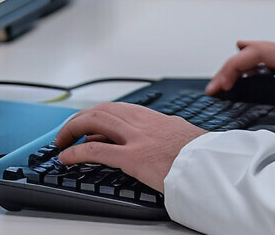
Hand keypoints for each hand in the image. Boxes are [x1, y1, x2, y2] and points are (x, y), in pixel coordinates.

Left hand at [54, 102, 206, 191]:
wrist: (213, 165)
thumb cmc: (204, 155)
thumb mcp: (186, 136)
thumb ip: (171, 133)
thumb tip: (169, 136)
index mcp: (156, 119)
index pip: (120, 109)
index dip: (99, 115)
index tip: (89, 123)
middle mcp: (144, 123)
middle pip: (103, 109)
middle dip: (80, 118)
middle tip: (68, 131)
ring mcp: (137, 138)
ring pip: (95, 121)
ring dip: (72, 129)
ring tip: (61, 141)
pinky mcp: (132, 158)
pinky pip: (95, 150)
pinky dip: (75, 152)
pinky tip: (65, 158)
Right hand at [206, 40, 274, 116]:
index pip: (256, 53)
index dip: (234, 66)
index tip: (222, 83)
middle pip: (250, 52)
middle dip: (228, 68)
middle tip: (214, 89)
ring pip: (255, 56)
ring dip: (235, 69)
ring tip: (221, 88)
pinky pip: (264, 62)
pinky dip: (247, 70)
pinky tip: (239, 83)